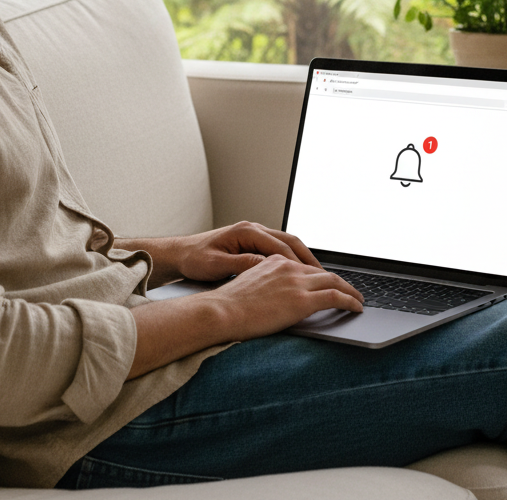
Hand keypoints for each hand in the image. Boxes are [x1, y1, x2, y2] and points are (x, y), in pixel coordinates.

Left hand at [171, 221, 323, 282]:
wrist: (181, 253)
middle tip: (325, 276)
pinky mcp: (253, 242)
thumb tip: (266, 266)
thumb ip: (242, 263)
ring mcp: (254, 234)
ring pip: (287, 243)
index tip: (313, 277)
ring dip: (303, 258)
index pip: (280, 246)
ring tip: (319, 276)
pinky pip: (279, 249)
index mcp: (246, 231)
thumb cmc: (195, 259)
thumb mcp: (217, 265)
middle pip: (290, 240)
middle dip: (308, 258)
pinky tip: (300, 274)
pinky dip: (292, 259)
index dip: (298, 263)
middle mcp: (253, 229)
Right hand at [209, 254, 363, 339]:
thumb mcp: (248, 286)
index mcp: (274, 261)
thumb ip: (266, 285)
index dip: (321, 276)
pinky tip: (357, 307)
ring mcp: (296, 282)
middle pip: (323, 272)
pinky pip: (336, 297)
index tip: (329, 284)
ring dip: (350, 291)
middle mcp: (288, 266)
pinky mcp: (302, 300)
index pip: (305, 267)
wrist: (221, 311)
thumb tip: (276, 297)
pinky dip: (351, 301)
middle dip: (341, 282)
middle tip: (351, 291)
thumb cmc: (228, 305)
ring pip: (335, 282)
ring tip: (358, 300)